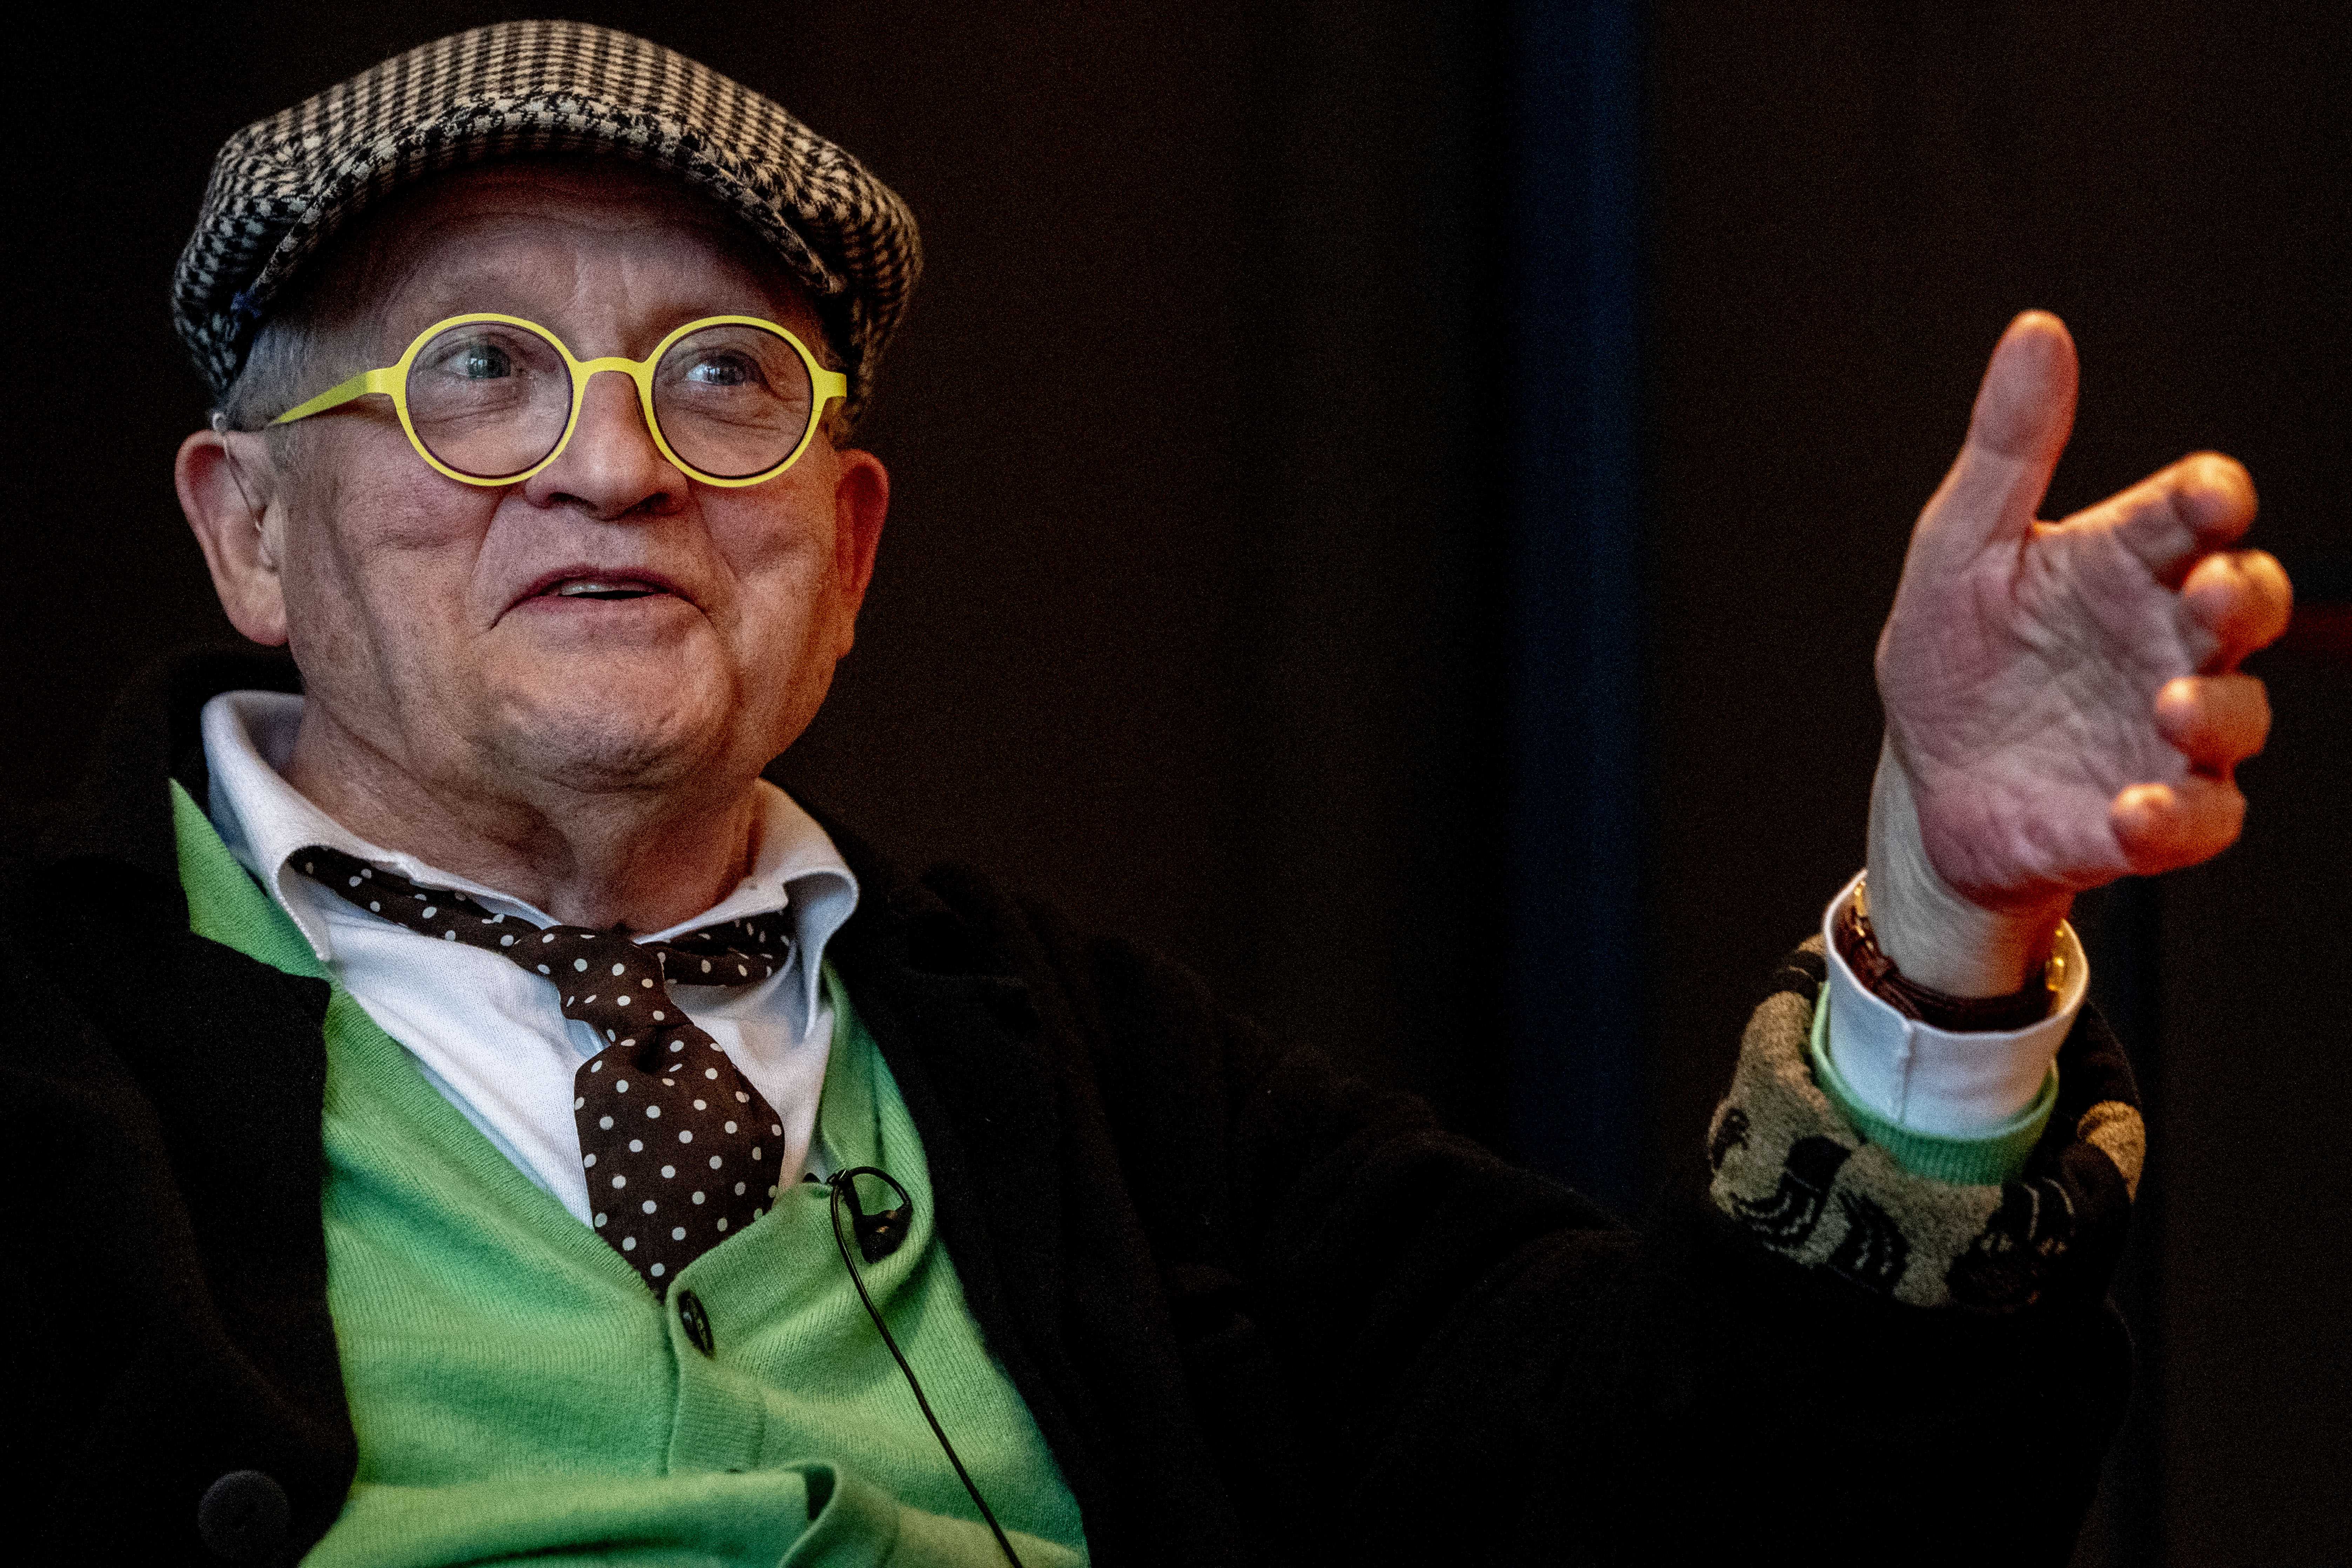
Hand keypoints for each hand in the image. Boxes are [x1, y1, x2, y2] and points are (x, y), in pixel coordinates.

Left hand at [1867, 312, 2290, 994]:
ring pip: (2235, 714)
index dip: (2209, 496)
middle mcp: (2166, 641)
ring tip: (2171, 706)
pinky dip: (2175, 816)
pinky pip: (2197, 819)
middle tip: (2212, 591)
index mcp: (2124, 564)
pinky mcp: (2153, 815)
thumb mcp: (1960, 548)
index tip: (2209, 492)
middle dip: (2244, 594)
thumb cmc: (1954, 654)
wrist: (1928, 776)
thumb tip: (2037, 329)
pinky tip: (2136, 809)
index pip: (2190, 513)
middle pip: (2246, 603)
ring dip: (2214, 709)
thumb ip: (2007, 449)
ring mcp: (2169, 732)